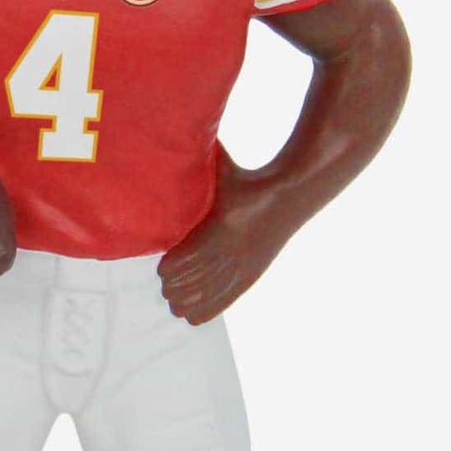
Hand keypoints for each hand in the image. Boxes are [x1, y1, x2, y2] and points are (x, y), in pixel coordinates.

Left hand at [158, 148, 291, 324]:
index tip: (162, 266)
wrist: (288, 195)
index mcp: (222, 226)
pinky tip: (190, 316)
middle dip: (175, 286)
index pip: (187, 260)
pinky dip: (205, 311)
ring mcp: (244, 266)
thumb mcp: (221, 168)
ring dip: (187, 300)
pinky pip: (225, 301)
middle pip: (193, 283)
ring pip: (207, 297)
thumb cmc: (247, 179)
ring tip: (174, 298)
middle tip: (165, 282)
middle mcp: (233, 251)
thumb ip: (196, 157)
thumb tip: (168, 134)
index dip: (170, 269)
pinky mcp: (252, 276)